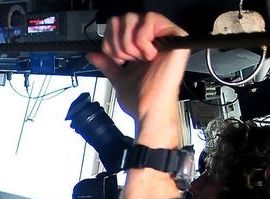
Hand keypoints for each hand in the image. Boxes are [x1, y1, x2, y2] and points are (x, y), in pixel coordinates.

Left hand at [86, 13, 189, 146]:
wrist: (149, 109)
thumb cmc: (141, 99)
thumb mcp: (118, 78)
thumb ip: (107, 64)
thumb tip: (92, 54)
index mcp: (142, 47)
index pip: (119, 24)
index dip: (110, 40)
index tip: (116, 59)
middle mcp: (154, 39)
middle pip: (126, 17)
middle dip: (119, 42)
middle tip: (126, 59)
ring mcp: (165, 36)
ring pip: (136, 17)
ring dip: (129, 42)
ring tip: (138, 59)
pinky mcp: (176, 35)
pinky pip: (151, 20)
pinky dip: (142, 40)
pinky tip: (149, 56)